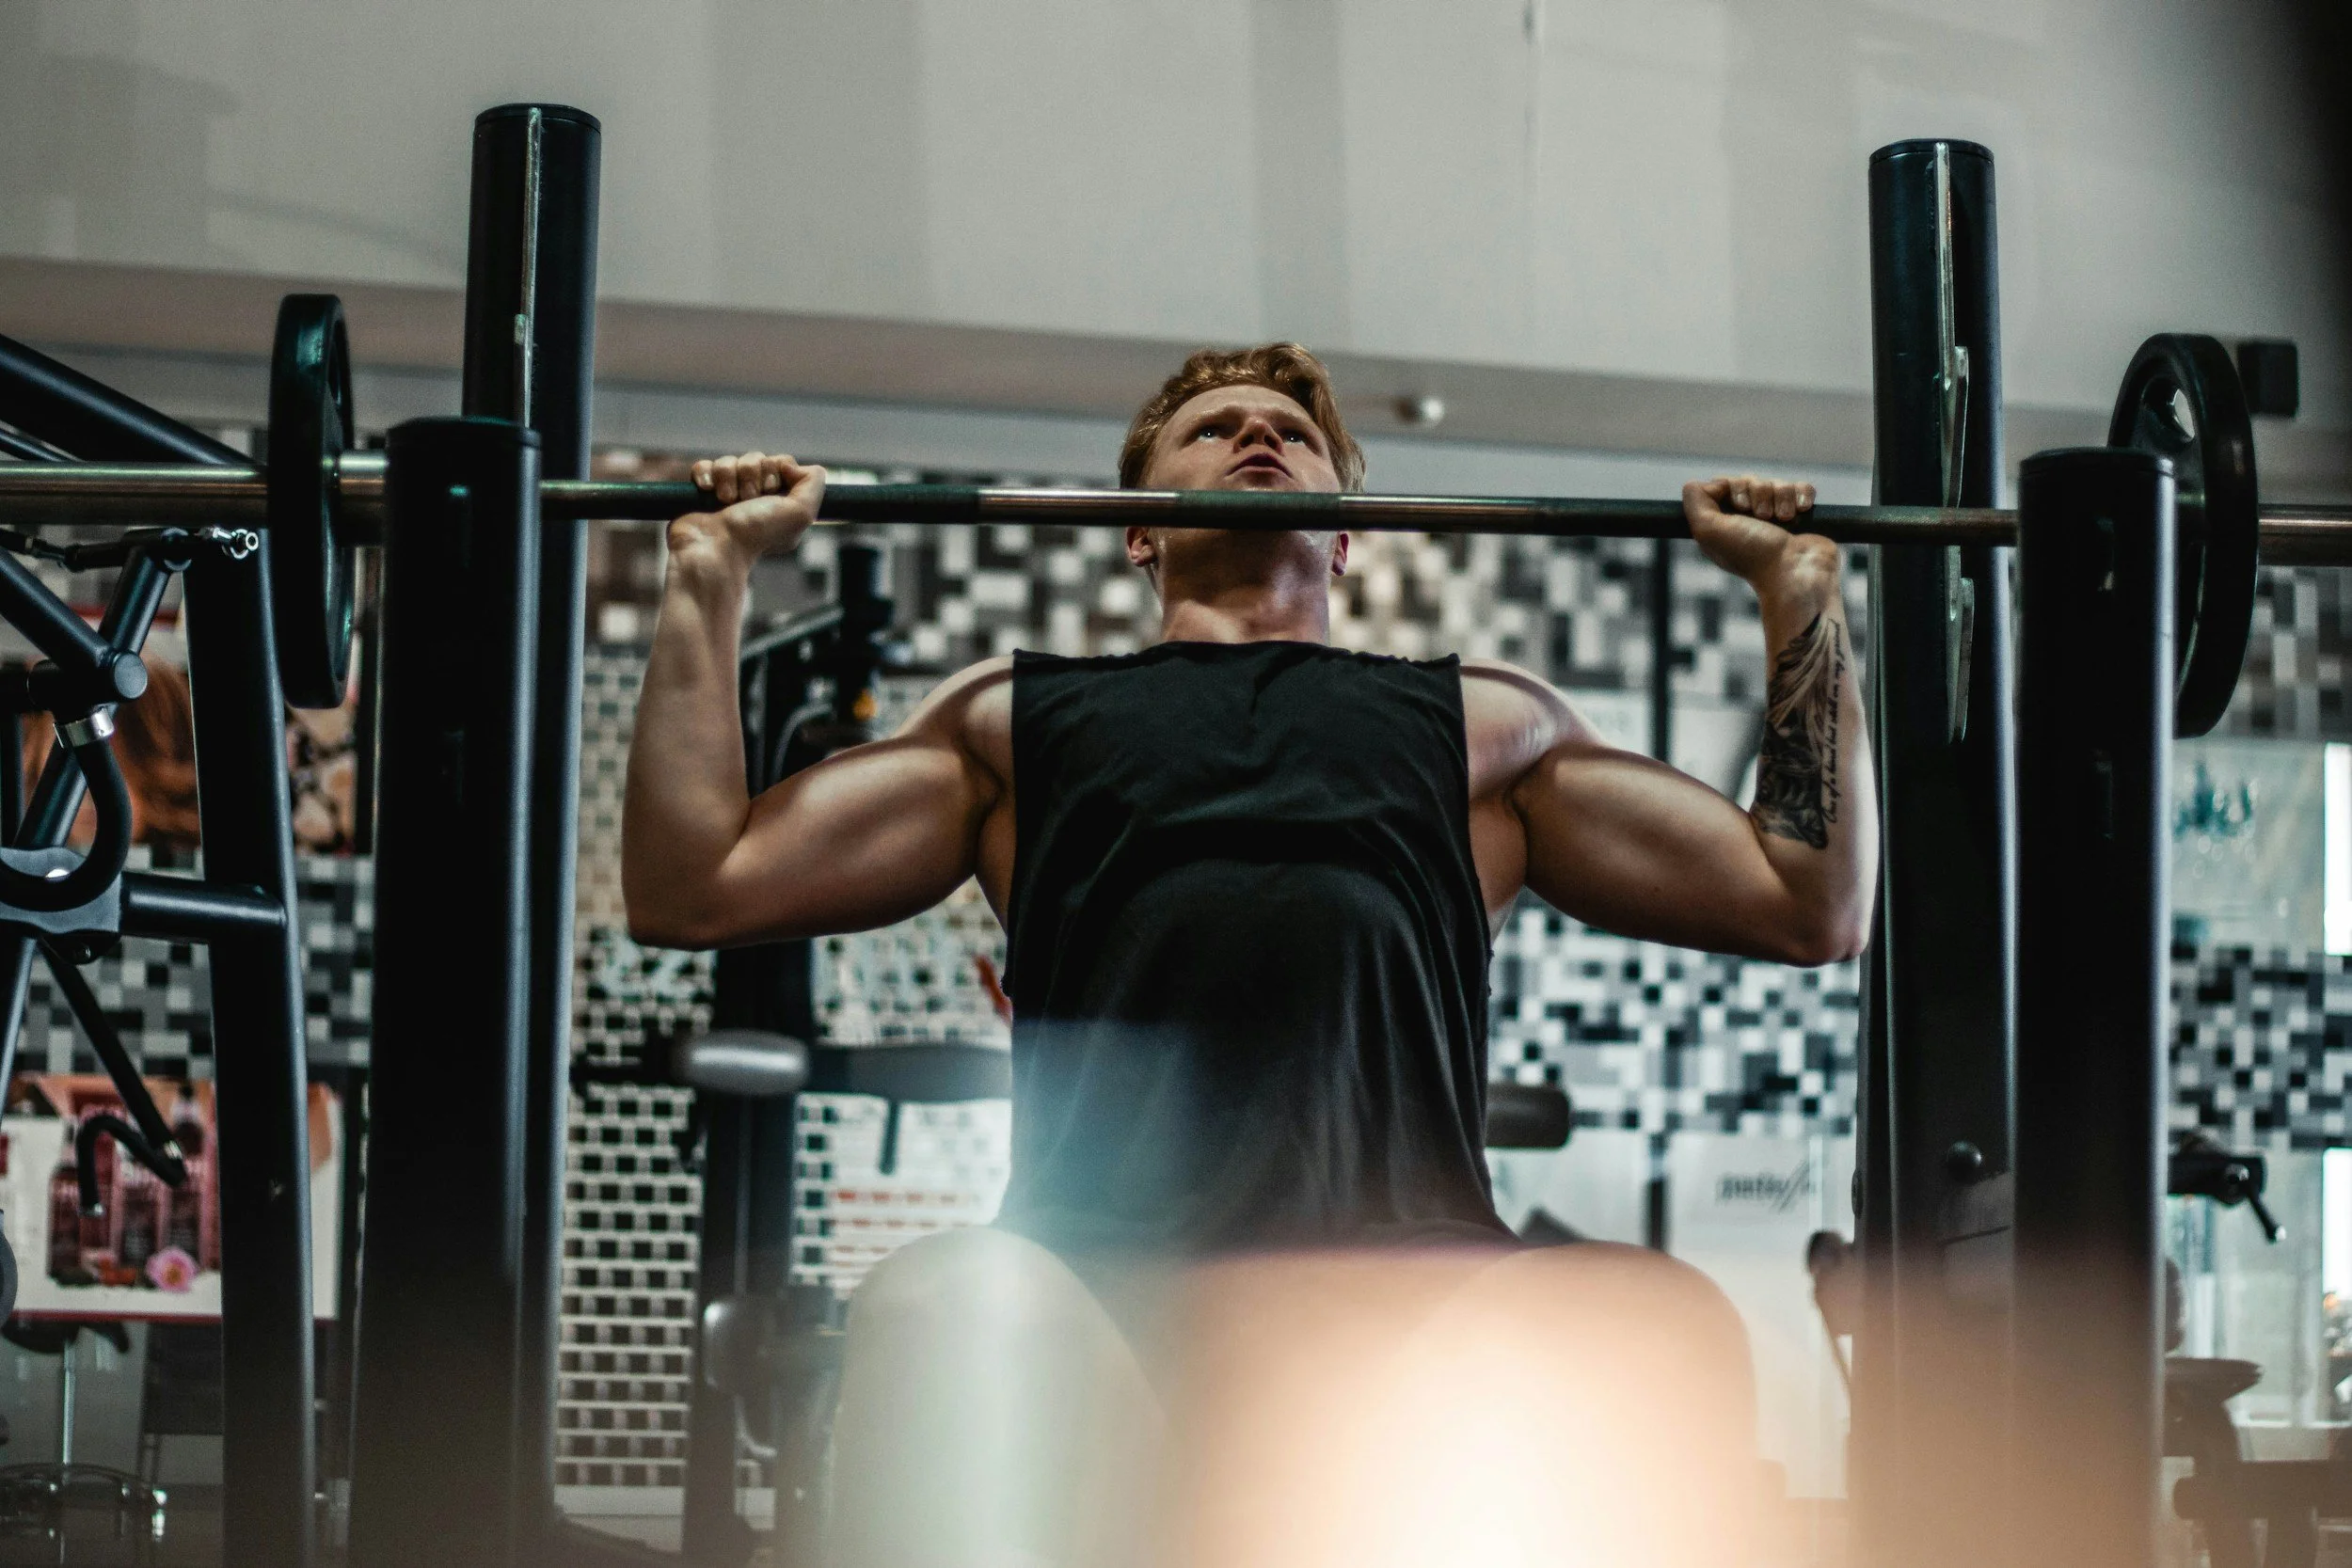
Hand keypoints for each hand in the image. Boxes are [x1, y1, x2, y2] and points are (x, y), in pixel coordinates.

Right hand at [669, 451, 825, 567]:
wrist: (714, 546)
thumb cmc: (756, 534)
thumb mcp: (801, 513)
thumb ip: (814, 484)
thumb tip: (790, 465)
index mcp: (779, 502)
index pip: (781, 463)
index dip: (776, 471)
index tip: (770, 491)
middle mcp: (754, 498)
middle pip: (756, 458)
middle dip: (751, 476)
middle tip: (746, 501)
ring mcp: (727, 494)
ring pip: (729, 460)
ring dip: (728, 477)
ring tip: (726, 501)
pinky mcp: (702, 492)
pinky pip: (705, 466)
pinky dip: (706, 475)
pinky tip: (708, 492)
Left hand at [1682, 475, 1820, 584]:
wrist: (1797, 570)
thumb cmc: (1753, 554)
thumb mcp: (1709, 530)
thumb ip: (1694, 502)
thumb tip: (1703, 483)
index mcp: (1724, 525)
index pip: (1723, 485)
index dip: (1733, 488)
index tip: (1741, 507)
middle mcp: (1748, 521)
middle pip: (1751, 480)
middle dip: (1759, 493)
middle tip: (1764, 517)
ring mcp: (1776, 519)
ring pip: (1777, 483)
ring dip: (1781, 497)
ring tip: (1785, 519)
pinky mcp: (1801, 516)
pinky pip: (1801, 488)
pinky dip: (1802, 496)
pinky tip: (1800, 511)